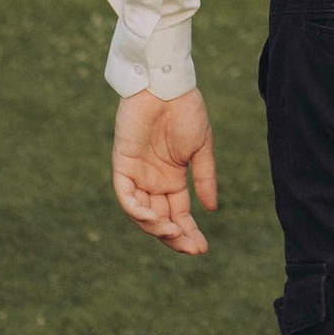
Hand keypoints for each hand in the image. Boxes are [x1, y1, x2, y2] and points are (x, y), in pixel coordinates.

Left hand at [112, 88, 219, 255]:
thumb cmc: (186, 111)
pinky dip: (136, 210)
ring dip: (156, 227)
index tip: (202, 248)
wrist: (168, 86)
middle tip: (190, 248)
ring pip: (141, 213)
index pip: (179, 215)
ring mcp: (137, 174)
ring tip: (172, 232)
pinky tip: (153, 218)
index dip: (189, 233)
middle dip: (174, 237)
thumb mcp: (201, 149)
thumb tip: (210, 209)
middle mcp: (153, 182)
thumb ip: (204, 178)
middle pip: (160, 220)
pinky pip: (125, 195)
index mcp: (173, 180)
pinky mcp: (122, 164)